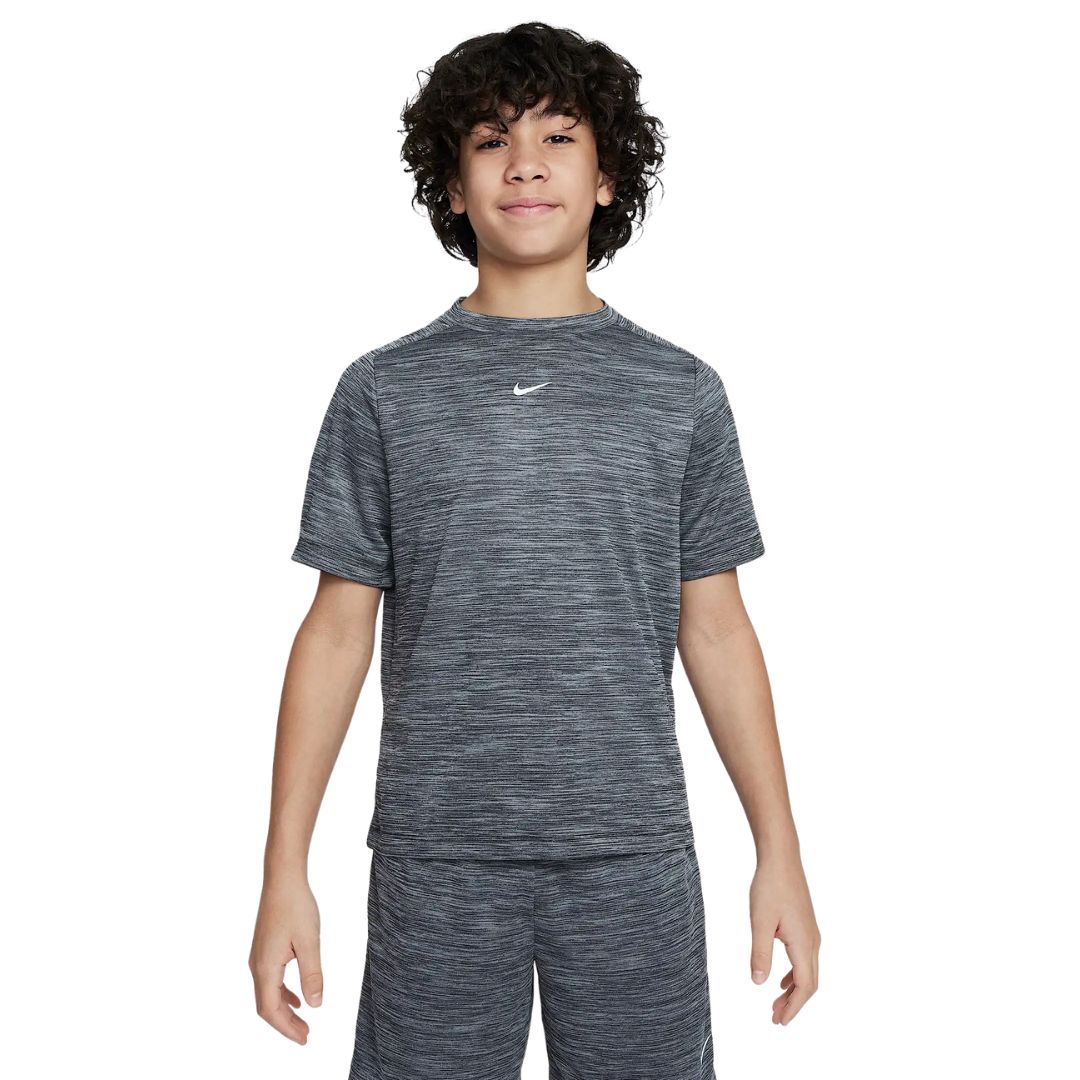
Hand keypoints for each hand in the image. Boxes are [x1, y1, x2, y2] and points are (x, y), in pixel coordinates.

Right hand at [249, 875, 323, 1043]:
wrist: (282, 879)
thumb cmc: (296, 906)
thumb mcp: (310, 942)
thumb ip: (312, 975)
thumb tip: (315, 1005)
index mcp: (266, 967)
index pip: (270, 1010)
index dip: (286, 1028)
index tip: (304, 1039)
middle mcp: (257, 965)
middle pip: (266, 1006)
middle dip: (285, 1023)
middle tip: (306, 1036)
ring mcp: (259, 956)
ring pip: (267, 993)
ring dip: (284, 1009)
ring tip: (302, 1021)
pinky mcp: (264, 948)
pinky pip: (270, 980)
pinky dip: (282, 994)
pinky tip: (297, 996)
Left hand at [749, 852, 820, 1024]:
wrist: (781, 858)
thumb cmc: (769, 887)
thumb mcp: (759, 921)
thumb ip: (759, 953)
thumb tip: (759, 983)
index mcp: (803, 943)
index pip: (805, 986)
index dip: (794, 1007)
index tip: (780, 1022)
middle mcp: (813, 941)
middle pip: (809, 983)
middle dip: (794, 1003)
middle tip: (775, 1019)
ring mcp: (811, 933)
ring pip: (808, 971)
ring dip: (793, 989)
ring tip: (776, 1003)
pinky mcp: (805, 925)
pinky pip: (804, 958)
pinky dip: (794, 974)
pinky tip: (780, 978)